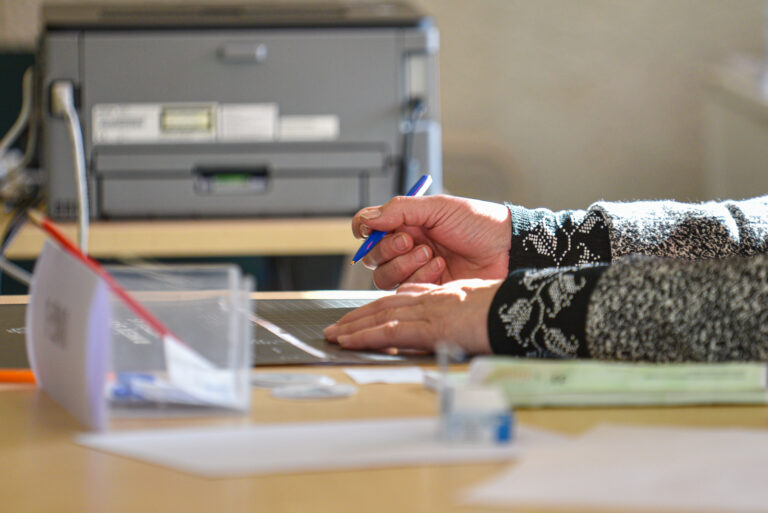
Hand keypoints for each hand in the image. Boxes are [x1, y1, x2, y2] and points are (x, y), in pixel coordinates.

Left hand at [323, 279, 501, 353]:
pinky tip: (349, 341)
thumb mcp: (483, 305)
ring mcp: (429, 312)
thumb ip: (463, 310)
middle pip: (386, 305)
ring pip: (381, 316)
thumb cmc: (512, 309)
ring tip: (334, 334)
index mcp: (445, 294)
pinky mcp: (429, 328)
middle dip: (359, 315)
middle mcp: (432, 300)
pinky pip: (389, 331)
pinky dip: (365, 336)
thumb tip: (455, 324)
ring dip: (354, 326)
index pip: (404, 298)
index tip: (366, 312)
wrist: (523, 309)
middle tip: (338, 325)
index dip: (381, 305)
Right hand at [353, 195, 510, 288]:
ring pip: (384, 277)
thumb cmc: (478, 223)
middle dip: (389, 249)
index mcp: (406, 223)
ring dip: (405, 265)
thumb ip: (399, 210)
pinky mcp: (426, 290)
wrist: (506, 249)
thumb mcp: (438, 208)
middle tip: (412, 242)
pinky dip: (420, 278)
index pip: (369, 227)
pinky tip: (441, 268)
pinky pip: (405, 291)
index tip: (372, 230)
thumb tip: (367, 220)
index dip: (365, 230)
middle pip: (373, 256)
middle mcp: (406, 247)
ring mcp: (415, 270)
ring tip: (431, 255)